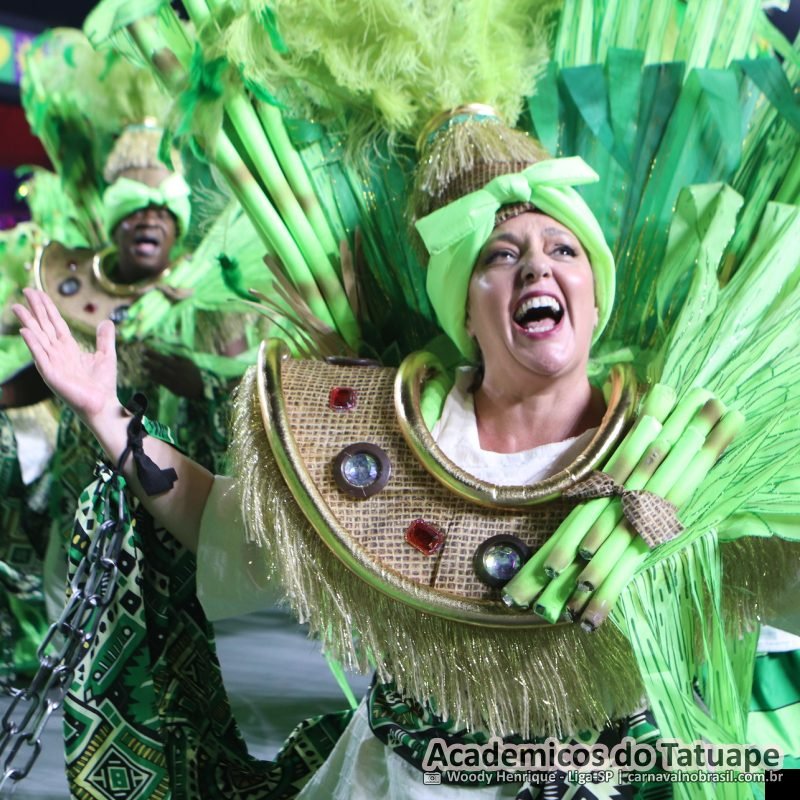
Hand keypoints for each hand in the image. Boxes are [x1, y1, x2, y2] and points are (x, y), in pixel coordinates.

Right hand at [12, 288, 118, 422]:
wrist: (103, 404)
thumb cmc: (103, 384)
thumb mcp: (107, 355)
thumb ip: (105, 338)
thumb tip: (107, 321)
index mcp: (68, 348)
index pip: (55, 324)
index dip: (47, 308)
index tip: (38, 293)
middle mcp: (57, 353)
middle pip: (44, 326)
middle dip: (35, 309)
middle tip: (26, 290)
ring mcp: (52, 363)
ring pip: (38, 338)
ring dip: (28, 322)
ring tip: (17, 307)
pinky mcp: (51, 375)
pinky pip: (40, 356)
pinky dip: (32, 343)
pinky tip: (26, 331)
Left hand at [142, 348, 204, 399]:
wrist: (200, 388)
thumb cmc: (194, 373)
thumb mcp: (189, 362)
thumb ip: (178, 357)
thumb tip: (168, 351)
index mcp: (179, 365)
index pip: (163, 358)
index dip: (152, 354)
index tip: (143, 350)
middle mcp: (175, 373)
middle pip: (159, 367)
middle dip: (149, 362)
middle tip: (140, 358)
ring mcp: (173, 381)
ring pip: (159, 375)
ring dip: (149, 370)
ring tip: (141, 365)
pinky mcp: (172, 388)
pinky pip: (161, 382)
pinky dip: (153, 378)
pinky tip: (147, 374)